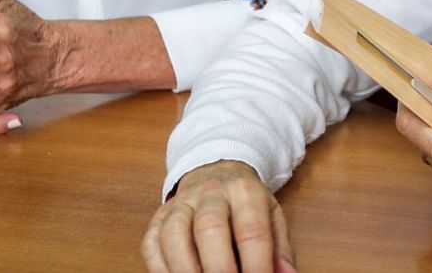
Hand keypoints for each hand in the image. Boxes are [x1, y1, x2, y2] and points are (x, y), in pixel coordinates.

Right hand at [142, 160, 296, 272]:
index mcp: (245, 192)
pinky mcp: (159, 216)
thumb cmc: (246, 204)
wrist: (215, 169)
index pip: (251, 231)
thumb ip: (279, 250)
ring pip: (174, 234)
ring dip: (185, 270)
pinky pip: (152, 242)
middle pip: (209, 228)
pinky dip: (160, 268)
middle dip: (219, 268)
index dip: (256, 264)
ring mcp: (181, 203)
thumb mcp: (272, 217)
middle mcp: (211, 193)